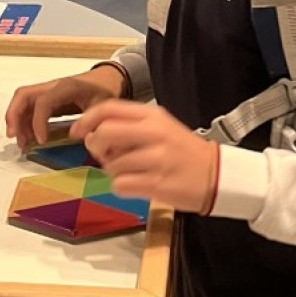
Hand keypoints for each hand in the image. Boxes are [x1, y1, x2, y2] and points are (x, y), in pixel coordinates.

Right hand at [5, 65, 126, 151]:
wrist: (106, 79)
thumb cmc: (104, 92)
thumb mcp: (103, 106)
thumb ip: (91, 121)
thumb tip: (75, 136)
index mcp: (66, 87)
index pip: (43, 102)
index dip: (38, 122)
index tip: (41, 142)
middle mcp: (52, 86)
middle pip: (23, 95)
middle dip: (14, 115)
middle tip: (14, 137)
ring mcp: (47, 91)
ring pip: (23, 101)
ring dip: (17, 121)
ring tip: (21, 143)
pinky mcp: (47, 99)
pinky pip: (29, 108)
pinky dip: (24, 122)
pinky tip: (28, 138)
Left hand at [70, 101, 218, 214]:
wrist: (218, 174)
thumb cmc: (183, 151)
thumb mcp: (159, 127)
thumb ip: (128, 126)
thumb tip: (91, 135)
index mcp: (153, 115)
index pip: (108, 108)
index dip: (86, 119)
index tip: (77, 131)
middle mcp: (154, 134)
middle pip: (104, 133)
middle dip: (96, 146)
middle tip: (105, 155)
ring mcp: (156, 159)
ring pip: (111, 164)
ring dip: (113, 171)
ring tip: (132, 172)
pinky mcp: (157, 184)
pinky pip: (120, 185)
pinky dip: (122, 187)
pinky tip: (136, 185)